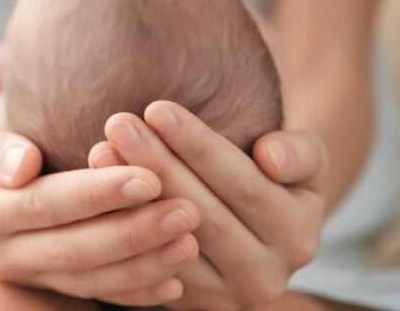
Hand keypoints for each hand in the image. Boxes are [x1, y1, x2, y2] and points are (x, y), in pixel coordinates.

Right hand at [0, 53, 202, 306]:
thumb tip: (23, 163)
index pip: (43, 205)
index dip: (95, 195)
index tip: (145, 176)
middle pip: (74, 250)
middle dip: (134, 233)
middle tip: (188, 210)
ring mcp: (22, 274)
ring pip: (88, 279)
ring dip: (143, 266)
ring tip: (191, 241)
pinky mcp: (43, 282)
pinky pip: (90, 294)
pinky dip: (132, 293)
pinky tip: (173, 284)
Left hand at [89, 102, 326, 309]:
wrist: (257, 226)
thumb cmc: (273, 175)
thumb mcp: (303, 159)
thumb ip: (299, 153)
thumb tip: (271, 157)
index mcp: (297, 237)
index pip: (244, 187)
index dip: (199, 147)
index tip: (157, 108)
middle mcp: (264, 277)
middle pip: (201, 216)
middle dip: (156, 165)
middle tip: (118, 123)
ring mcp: (222, 297)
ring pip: (168, 244)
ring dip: (130, 197)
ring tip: (100, 149)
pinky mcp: (185, 304)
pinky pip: (147, 267)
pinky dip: (121, 227)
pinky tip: (96, 191)